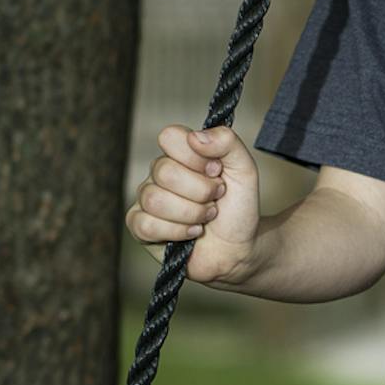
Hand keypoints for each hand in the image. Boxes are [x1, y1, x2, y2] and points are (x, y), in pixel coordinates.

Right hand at [126, 124, 262, 285]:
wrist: (239, 248)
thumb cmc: (238, 208)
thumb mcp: (244, 170)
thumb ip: (227, 143)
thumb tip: (196, 137)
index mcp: (179, 153)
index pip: (169, 137)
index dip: (195, 157)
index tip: (217, 171)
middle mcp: (159, 173)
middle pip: (165, 171)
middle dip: (200, 191)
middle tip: (215, 199)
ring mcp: (147, 200)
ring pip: (155, 199)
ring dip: (191, 213)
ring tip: (206, 217)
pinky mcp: (140, 227)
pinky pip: (146, 225)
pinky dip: (177, 231)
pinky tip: (191, 233)